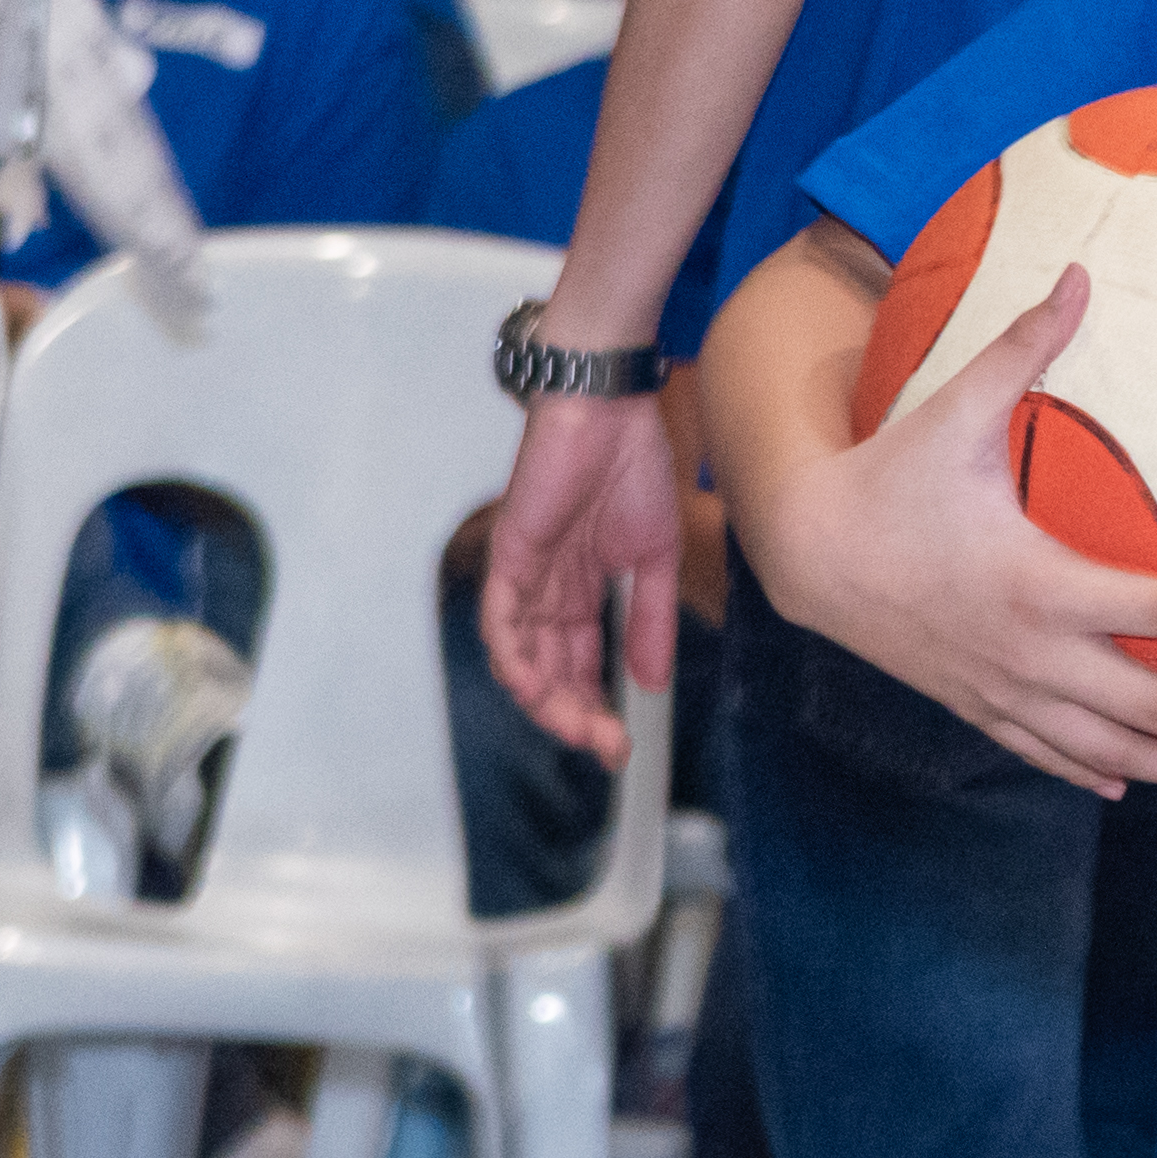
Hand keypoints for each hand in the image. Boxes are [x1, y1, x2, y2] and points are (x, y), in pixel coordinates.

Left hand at [483, 385, 681, 762]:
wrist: (610, 413)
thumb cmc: (633, 468)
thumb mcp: (656, 557)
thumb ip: (651, 620)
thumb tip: (654, 681)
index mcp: (581, 590)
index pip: (580, 662)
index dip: (597, 704)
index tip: (621, 743)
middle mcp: (547, 593)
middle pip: (550, 670)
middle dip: (574, 714)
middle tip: (604, 744)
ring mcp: (524, 578)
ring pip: (522, 656)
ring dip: (547, 698)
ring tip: (578, 726)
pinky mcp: (508, 558)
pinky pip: (500, 621)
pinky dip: (514, 657)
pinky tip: (536, 687)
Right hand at [729, 265, 1156, 795]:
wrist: (804, 553)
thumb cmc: (890, 474)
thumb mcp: (956, 409)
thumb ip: (1022, 346)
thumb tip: (1076, 272)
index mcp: (1038, 584)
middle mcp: (1028, 652)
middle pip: (1150, 705)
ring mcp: (1001, 689)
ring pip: (1106, 749)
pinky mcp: (974, 706)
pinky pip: (1046, 754)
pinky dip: (1098, 772)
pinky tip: (1139, 785)